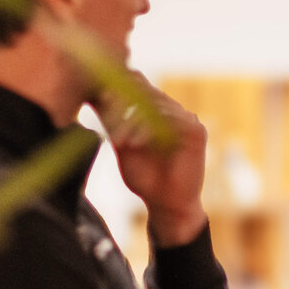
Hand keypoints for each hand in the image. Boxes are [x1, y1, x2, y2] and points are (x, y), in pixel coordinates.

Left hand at [100, 73, 207, 246]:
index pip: (138, 84)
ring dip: (133, 119)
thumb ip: (112, 121)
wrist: (166, 204)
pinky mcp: (196, 131)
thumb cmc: (145, 176)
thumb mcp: (122, 144)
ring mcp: (186, 118)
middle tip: (102, 109)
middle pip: (146, 91)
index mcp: (156, 109)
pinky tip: (135, 142)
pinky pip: (173, 119)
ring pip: (156, 104)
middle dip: (122, 101)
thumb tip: (92, 96)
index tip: (96, 95)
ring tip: (118, 139)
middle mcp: (172, 109)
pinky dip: (151, 128)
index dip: (117, 85)